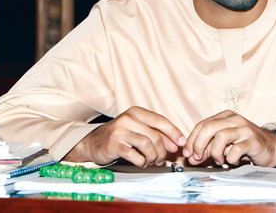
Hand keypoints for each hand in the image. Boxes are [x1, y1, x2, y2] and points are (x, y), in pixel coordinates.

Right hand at [64, 106, 185, 166]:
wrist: (93, 142)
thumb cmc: (120, 135)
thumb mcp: (138, 130)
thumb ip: (157, 135)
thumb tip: (176, 144)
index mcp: (136, 112)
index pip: (160, 121)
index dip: (173, 132)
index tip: (181, 142)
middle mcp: (128, 119)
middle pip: (155, 136)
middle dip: (162, 151)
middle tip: (161, 159)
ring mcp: (120, 131)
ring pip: (147, 146)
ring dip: (153, 157)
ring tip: (151, 161)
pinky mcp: (114, 145)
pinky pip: (136, 156)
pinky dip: (142, 162)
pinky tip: (141, 163)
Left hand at [183, 110, 275, 167]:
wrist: (270, 148)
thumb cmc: (244, 145)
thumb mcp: (224, 144)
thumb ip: (207, 148)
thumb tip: (191, 157)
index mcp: (225, 116)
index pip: (202, 124)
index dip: (191, 140)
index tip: (188, 153)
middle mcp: (235, 119)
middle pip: (208, 127)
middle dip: (199, 145)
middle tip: (198, 158)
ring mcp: (244, 129)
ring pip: (220, 136)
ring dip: (215, 152)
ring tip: (219, 160)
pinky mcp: (253, 141)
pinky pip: (235, 150)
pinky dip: (230, 159)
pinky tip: (232, 161)